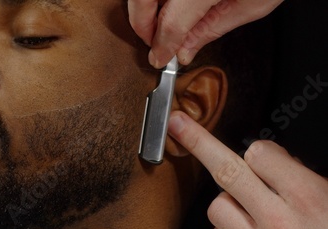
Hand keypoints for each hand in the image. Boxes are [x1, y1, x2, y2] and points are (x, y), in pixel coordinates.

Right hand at [128, 0, 282, 67]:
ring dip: (143, 8)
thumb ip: (212, 29)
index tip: (159, 58)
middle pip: (142, 1)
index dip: (161, 46)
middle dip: (141, 25)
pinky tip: (165, 3)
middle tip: (154, 41)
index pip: (171, 23)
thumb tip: (183, 51)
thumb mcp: (252, 5)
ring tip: (157, 21)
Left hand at [167, 110, 327, 228]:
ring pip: (217, 209)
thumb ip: (308, 178)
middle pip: (226, 172)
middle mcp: (279, 223)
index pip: (260, 154)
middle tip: (180, 125)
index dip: (259, 149)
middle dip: (198, 142)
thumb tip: (281, 163)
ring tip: (246, 204)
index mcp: (308, 198)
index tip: (262, 153)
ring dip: (225, 200)